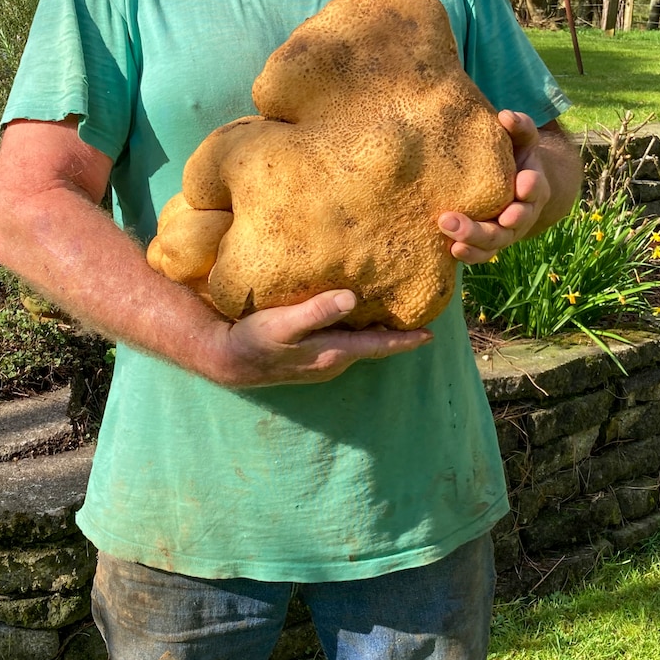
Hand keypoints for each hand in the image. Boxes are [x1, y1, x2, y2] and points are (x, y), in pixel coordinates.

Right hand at [211, 289, 432, 386]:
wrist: (229, 361)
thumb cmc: (256, 339)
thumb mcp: (285, 323)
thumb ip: (317, 311)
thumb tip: (352, 298)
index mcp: (333, 352)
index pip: (378, 346)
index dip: (405, 340)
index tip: (431, 335)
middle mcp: (333, 361)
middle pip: (373, 346)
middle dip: (396, 334)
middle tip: (418, 316)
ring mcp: (321, 361)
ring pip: (358, 344)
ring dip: (376, 331)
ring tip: (392, 313)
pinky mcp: (310, 356)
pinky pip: (343, 342)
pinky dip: (355, 330)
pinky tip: (354, 315)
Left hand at [438, 110, 551, 264]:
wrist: (515, 183)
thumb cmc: (514, 156)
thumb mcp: (521, 139)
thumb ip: (519, 126)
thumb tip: (506, 115)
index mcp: (533, 185)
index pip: (535, 187)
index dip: (531, 186)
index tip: (522, 183)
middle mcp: (523, 212)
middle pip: (513, 222)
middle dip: (494, 224)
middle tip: (469, 220)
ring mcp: (507, 230)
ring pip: (496, 242)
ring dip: (476, 241)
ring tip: (456, 241)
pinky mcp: (490, 242)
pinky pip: (483, 253)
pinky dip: (471, 255)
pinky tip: (454, 251)